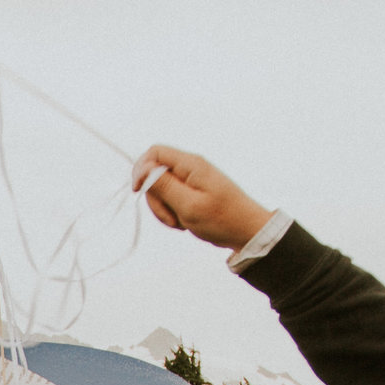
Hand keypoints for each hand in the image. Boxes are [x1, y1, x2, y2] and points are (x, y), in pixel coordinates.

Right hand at [131, 146, 273, 252]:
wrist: (246, 231)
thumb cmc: (222, 219)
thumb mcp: (189, 205)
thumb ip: (164, 186)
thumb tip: (144, 168)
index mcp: (191, 165)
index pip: (155, 153)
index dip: (141, 170)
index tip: (137, 191)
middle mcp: (190, 168)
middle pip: (155, 175)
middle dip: (156, 199)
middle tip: (171, 218)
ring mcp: (191, 181)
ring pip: (162, 190)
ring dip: (164, 209)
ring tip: (181, 223)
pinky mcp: (192, 192)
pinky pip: (172, 199)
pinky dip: (172, 213)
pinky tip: (185, 223)